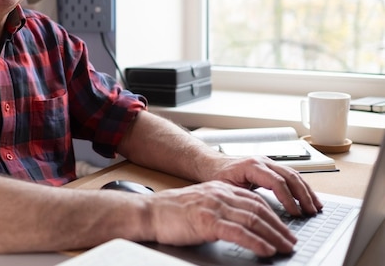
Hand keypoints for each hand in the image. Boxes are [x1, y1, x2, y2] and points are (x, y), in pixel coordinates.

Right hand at [147, 181, 295, 256]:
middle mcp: (220, 194)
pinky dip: (256, 242)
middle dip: (279, 227)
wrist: (149, 212)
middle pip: (259, 209)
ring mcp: (214, 207)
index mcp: (219, 189)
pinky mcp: (207, 221)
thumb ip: (220, 209)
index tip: (284, 228)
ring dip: (273, 236)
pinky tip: (266, 250)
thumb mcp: (201, 204)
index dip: (274, 215)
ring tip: (284, 247)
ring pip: (253, 220)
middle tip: (291, 241)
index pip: (255, 200)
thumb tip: (241, 223)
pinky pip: (238, 232)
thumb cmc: (171, 212)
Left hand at [209, 155, 322, 216]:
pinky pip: (290, 175)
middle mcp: (262, 161)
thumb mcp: (226, 188)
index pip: (276, 181)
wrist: (212, 164)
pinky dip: (302, 187)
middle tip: (311, 212)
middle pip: (289, 176)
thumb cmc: (217, 175)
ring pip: (293, 174)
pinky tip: (309, 197)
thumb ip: (242, 197)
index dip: (288, 198)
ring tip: (315, 206)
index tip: (295, 213)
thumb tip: (258, 212)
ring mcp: (268, 162)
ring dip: (306, 191)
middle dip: (303, 195)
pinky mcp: (271, 167)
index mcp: (251, 165)